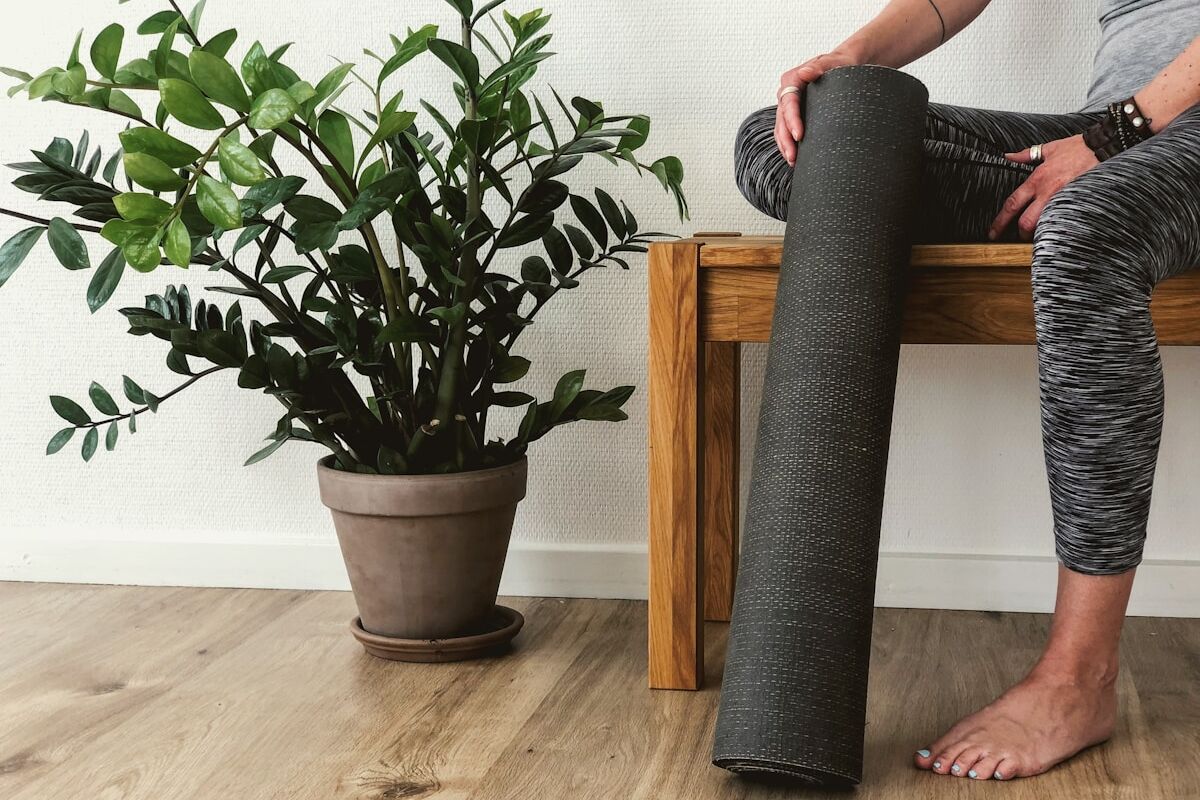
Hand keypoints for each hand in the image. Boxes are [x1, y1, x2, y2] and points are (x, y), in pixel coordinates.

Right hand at [775, 51, 859, 165]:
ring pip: (781, 128)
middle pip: (781, 119)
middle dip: (786, 139)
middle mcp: (788, 92)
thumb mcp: (833, 61)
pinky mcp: (795, 114)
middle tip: (793, 156)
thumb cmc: (841, 63)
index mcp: (793, 79)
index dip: (791, 120)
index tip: (799, 136)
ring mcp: (790, 105)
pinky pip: (787, 131)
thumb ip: (819, 66)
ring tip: (793, 161)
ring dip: (785, 146)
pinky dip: (789, 144)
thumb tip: (804, 72)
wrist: (846, 64)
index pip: (788, 102)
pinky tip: (795, 157)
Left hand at [988, 135, 1099, 240]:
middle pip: (1027, 223)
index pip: (1012, 204)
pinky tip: (1058, 228)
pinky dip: (1059, 227)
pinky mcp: (1078, 203)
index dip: (1000, 221)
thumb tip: (1009, 156)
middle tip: (1020, 236)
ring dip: (1041, 232)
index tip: (993, 232)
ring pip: (1045, 225)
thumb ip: (1025, 155)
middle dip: (1021, 233)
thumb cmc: (1078, 148)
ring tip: (1040, 233)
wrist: (1103, 147)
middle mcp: (1048, 192)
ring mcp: (1064, 200)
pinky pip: (1065, 222)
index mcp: (1037, 180)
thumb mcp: (1048, 148)